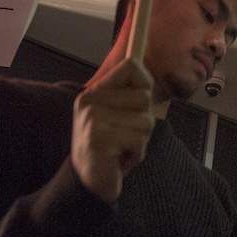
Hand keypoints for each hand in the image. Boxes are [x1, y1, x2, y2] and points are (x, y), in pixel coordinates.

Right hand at [70, 58, 154, 202]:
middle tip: (125, 136)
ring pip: (145, 120)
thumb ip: (132, 92)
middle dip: (144, 121)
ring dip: (141, 140)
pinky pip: (139, 140)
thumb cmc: (112, 148)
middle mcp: (89, 101)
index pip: (132, 66)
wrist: (89, 184)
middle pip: (145, 97)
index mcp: (93, 92)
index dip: (146, 83)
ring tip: (121, 148)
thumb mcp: (121, 116)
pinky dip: (136, 154)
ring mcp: (92, 119)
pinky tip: (119, 160)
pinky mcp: (98, 139)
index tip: (139, 104)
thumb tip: (148, 51)